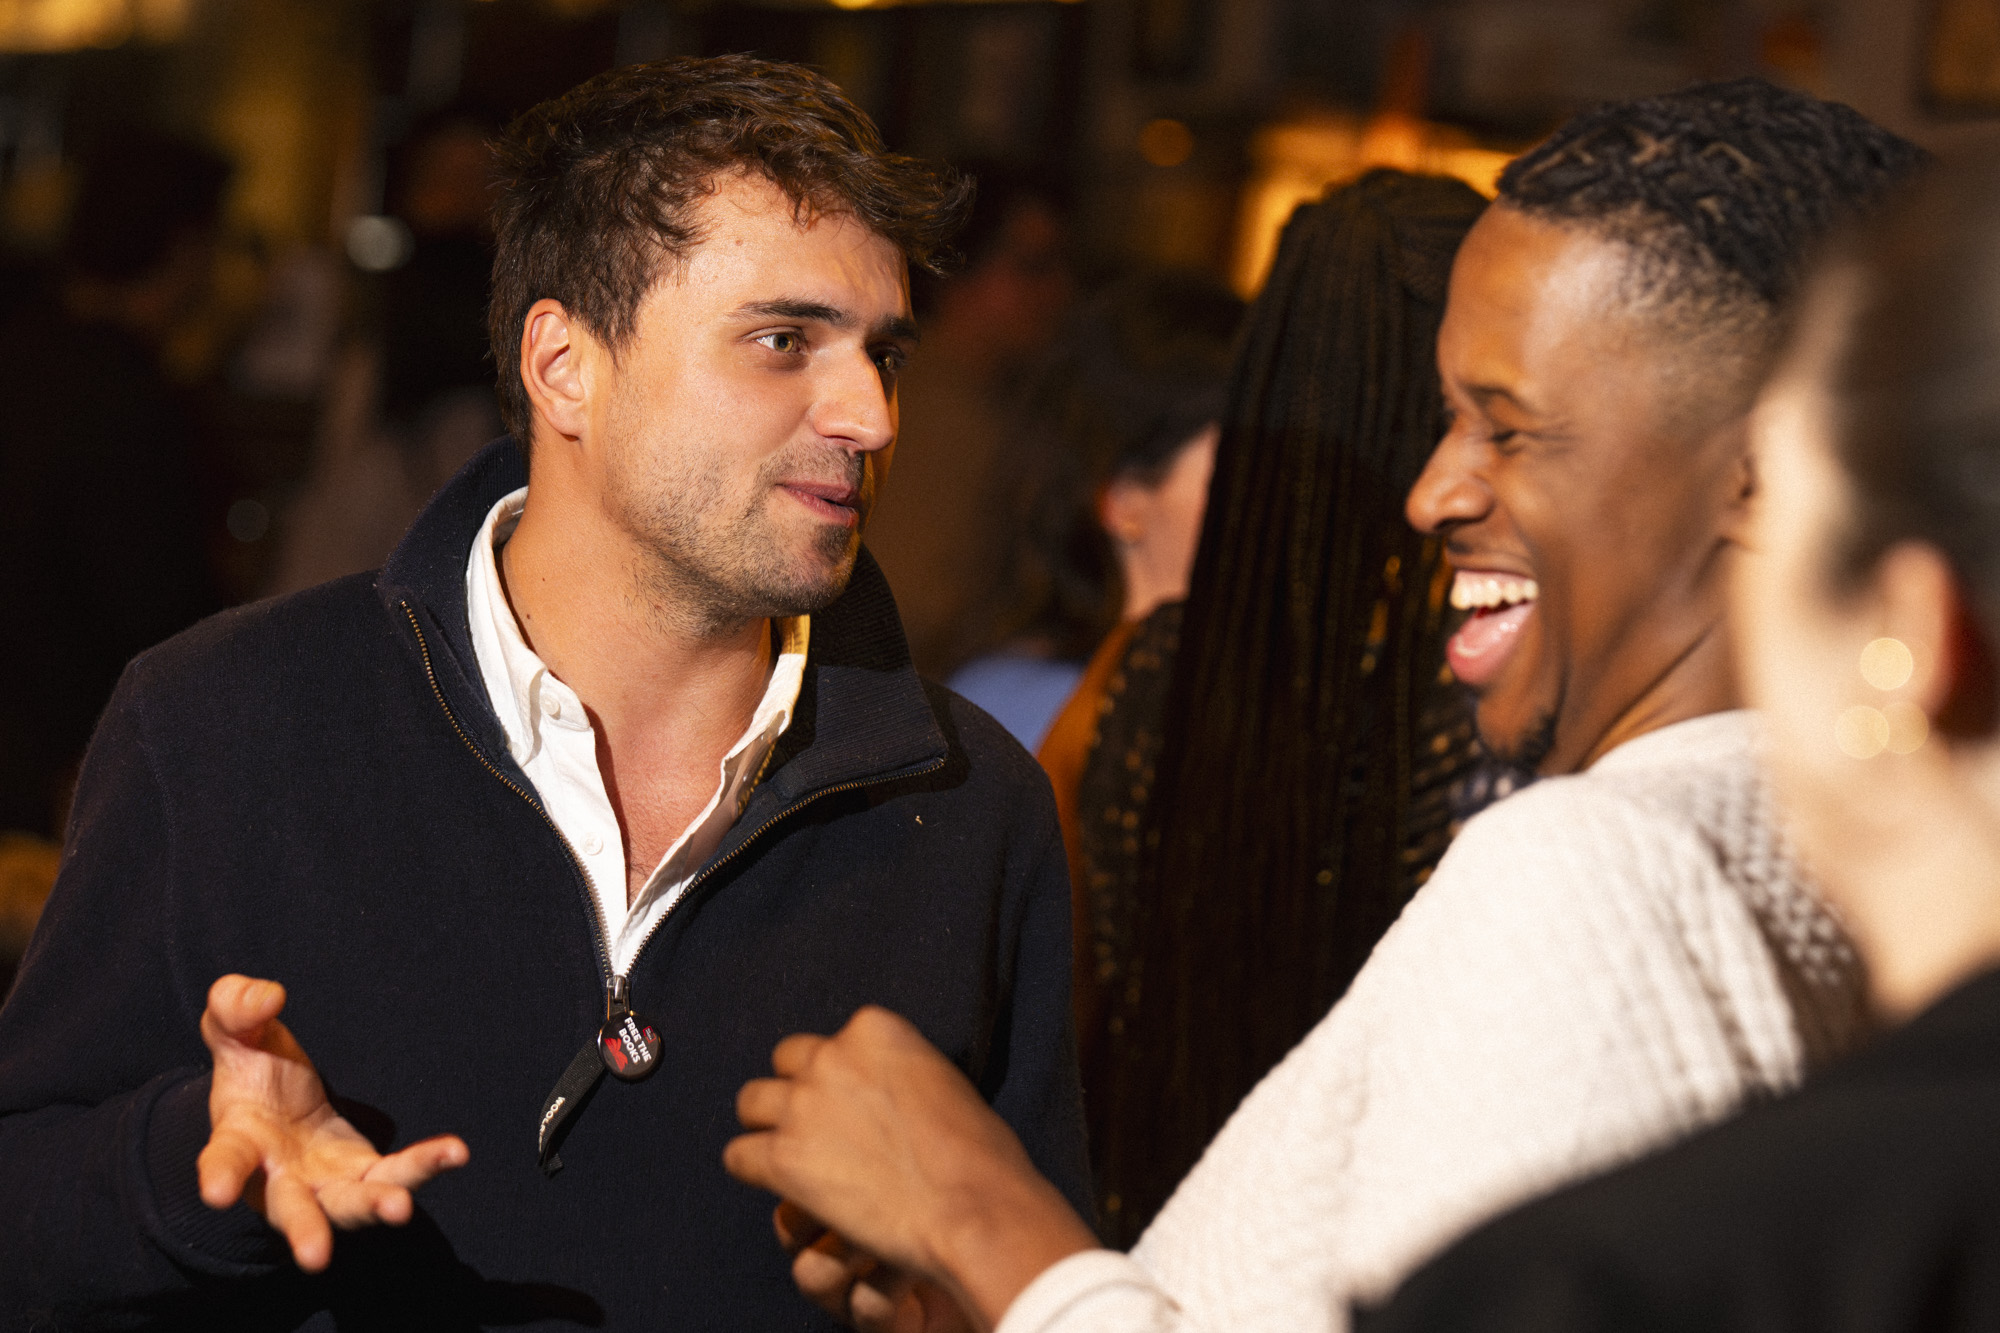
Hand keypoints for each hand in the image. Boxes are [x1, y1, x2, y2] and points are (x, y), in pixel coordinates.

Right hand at [196, 974, 469, 1271]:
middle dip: (303, 1231)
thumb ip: (237, 1008)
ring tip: (400, 1209)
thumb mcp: (237, 1032)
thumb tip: (269, 995)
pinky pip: (396, 1175)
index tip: (213, 1194)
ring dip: (375, 1207)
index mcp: (240, 1142)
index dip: (218, 1175)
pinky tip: (456, 1153)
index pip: (224, 1159)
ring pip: (350, 1205)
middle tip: (315, 1256)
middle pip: (290, 1210)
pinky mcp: (365, 1175)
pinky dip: (425, 1166)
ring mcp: (324, 1184)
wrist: (280, 1100)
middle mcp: (279, 1177)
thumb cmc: (252, 1070)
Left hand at [725, 1006, 1096, 1328]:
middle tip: (815, 1127)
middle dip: (797, 1090)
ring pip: (751, 1102)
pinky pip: (738, 1156)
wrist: (972, 1206)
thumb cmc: (979, 1154)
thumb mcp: (945, 1084)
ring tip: (787, 1153)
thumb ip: (903, 1075)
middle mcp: (832, 1057)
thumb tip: (890, 1096)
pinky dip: (752, 1170)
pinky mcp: (784, 1159)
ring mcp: (803, 1106)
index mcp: (875, 1028)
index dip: (842, 1074)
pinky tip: (775, 1185)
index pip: (836, 1038)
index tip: (855, 1102)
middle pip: (787, 1060)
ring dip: (767, 1126)